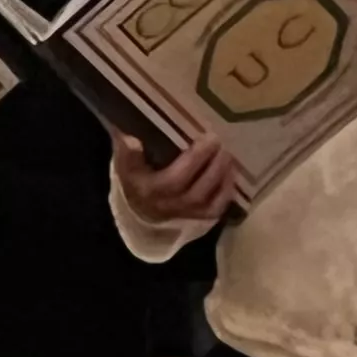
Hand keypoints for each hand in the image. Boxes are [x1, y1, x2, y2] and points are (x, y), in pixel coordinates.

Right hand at [113, 131, 240, 227]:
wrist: (139, 209)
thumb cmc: (134, 180)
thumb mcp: (125, 166)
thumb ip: (127, 153)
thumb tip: (131, 138)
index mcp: (150, 191)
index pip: (175, 178)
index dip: (195, 159)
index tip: (207, 137)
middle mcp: (168, 206)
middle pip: (197, 191)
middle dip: (213, 166)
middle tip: (221, 143)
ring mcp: (184, 214)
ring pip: (208, 202)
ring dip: (223, 178)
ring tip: (228, 156)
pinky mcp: (197, 219)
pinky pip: (215, 210)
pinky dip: (226, 193)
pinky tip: (231, 175)